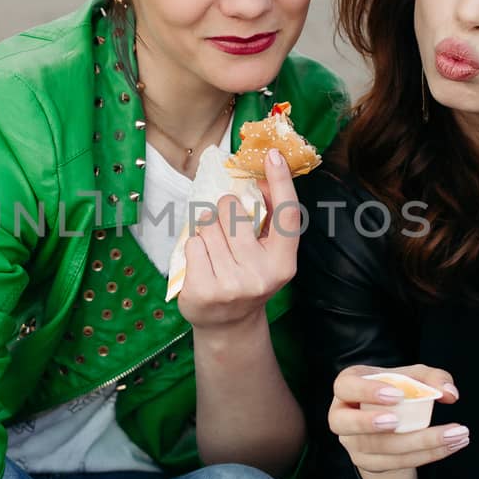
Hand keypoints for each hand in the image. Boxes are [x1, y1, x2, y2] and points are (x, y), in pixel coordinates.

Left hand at [178, 149, 301, 329]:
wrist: (228, 324)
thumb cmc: (246, 276)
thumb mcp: (266, 253)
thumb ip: (267, 219)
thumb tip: (262, 176)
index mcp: (283, 262)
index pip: (286, 215)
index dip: (281, 182)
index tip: (273, 155)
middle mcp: (262, 275)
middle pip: (233, 210)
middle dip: (224, 211)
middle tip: (227, 232)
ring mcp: (232, 285)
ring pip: (208, 225)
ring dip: (207, 231)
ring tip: (214, 251)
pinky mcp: (204, 290)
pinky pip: (192, 243)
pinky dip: (194, 247)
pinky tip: (202, 263)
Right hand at [327, 364, 467, 475]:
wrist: (390, 420)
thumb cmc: (397, 390)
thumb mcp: (413, 377)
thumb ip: (432, 378)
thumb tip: (449, 394)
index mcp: (348, 387)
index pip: (345, 387)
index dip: (367, 391)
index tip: (397, 395)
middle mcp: (341, 416)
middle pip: (343, 423)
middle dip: (368, 423)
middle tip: (396, 422)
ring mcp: (352, 443)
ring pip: (379, 448)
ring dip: (420, 442)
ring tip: (454, 434)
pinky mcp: (368, 463)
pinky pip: (396, 462)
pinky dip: (427, 454)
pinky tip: (450, 445)